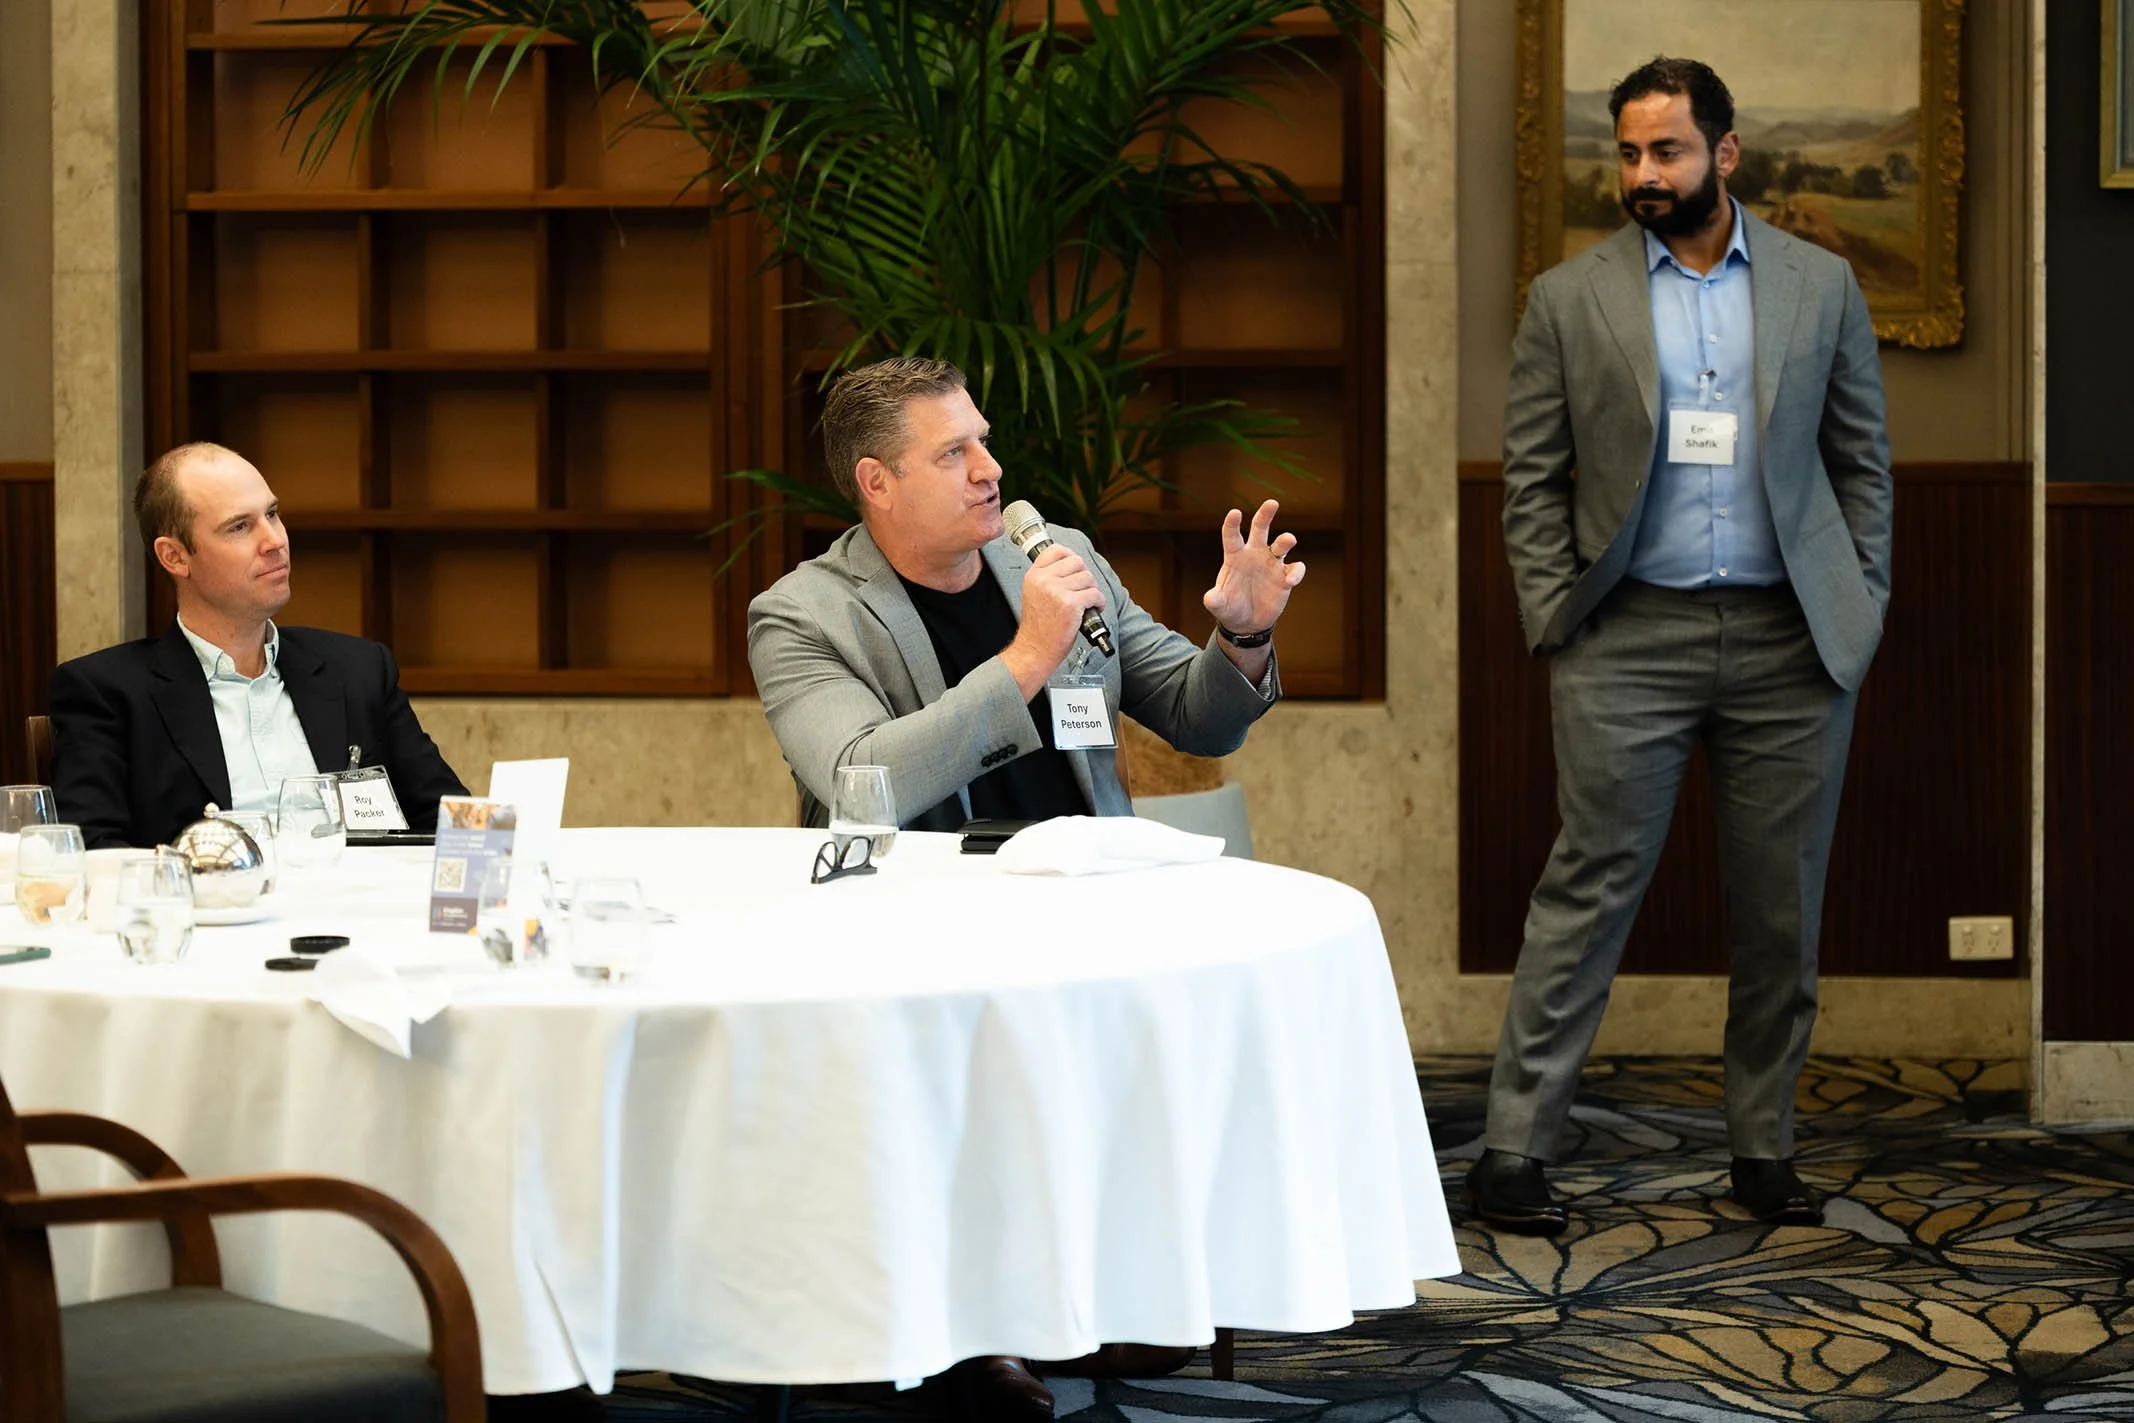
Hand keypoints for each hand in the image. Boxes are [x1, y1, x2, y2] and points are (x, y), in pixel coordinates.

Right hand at [1002, 544, 1108, 698]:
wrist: (1035, 650)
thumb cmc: (1038, 628)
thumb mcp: (1034, 594)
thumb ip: (1048, 578)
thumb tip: (1072, 567)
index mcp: (1034, 576)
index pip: (1056, 550)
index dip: (1070, 556)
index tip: (1076, 567)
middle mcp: (1044, 580)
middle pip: (1077, 562)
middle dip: (1085, 576)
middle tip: (1084, 590)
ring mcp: (1057, 591)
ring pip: (1088, 578)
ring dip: (1093, 591)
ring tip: (1087, 603)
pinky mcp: (1071, 604)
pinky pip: (1095, 594)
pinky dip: (1099, 602)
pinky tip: (1093, 609)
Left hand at [1201, 500, 1304, 634]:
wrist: (1247, 622)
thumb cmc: (1230, 607)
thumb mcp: (1220, 606)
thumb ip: (1215, 601)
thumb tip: (1211, 598)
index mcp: (1235, 556)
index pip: (1232, 536)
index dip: (1232, 524)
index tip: (1235, 513)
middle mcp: (1254, 554)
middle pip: (1261, 528)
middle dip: (1265, 514)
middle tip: (1272, 503)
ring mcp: (1271, 563)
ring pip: (1281, 545)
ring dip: (1286, 540)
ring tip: (1289, 540)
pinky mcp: (1285, 577)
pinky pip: (1295, 569)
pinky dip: (1296, 573)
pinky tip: (1291, 581)